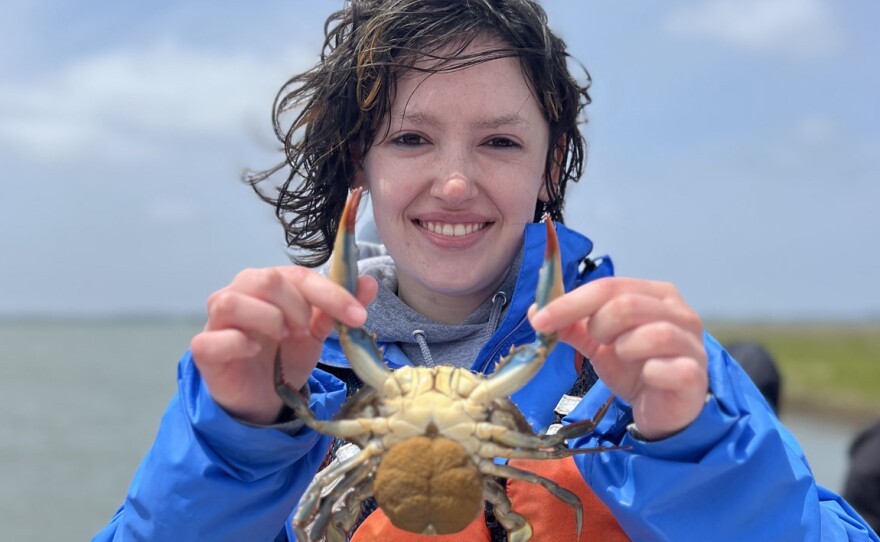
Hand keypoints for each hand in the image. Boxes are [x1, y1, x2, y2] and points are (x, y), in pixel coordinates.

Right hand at [189, 266, 377, 424]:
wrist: (263, 395)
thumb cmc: (286, 354)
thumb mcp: (317, 331)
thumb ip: (339, 307)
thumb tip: (370, 282)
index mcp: (269, 283)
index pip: (299, 275)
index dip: (331, 294)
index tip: (358, 315)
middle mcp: (239, 292)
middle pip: (266, 280)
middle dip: (296, 306)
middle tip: (305, 330)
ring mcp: (217, 321)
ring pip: (231, 301)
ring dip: (267, 319)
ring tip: (283, 338)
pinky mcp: (204, 350)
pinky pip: (213, 339)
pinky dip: (239, 343)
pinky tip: (255, 351)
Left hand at [530, 277, 707, 439]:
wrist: (664, 408)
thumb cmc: (635, 367)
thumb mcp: (599, 342)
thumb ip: (572, 325)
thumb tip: (536, 311)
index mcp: (655, 294)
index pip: (609, 286)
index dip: (570, 302)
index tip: (538, 318)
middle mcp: (679, 312)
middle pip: (628, 305)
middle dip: (599, 325)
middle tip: (596, 342)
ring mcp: (691, 344)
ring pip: (653, 334)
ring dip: (624, 348)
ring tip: (622, 357)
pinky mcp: (695, 376)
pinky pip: (670, 369)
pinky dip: (650, 372)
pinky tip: (645, 377)